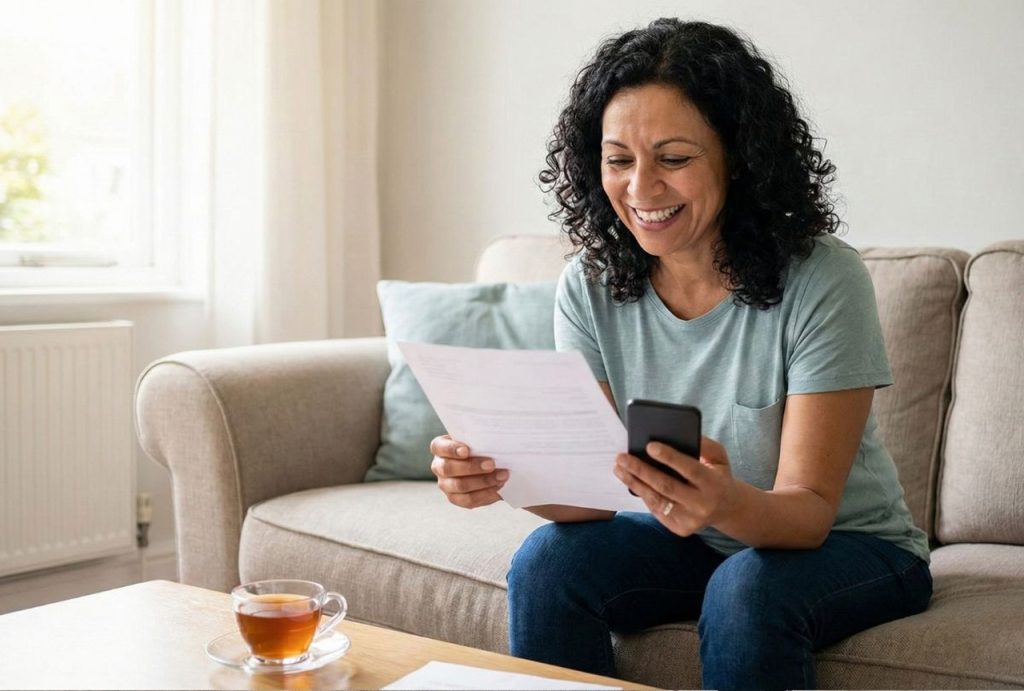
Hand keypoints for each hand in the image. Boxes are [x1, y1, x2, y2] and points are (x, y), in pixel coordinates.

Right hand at [429, 434, 508, 508]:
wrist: (486, 462)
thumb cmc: (480, 446)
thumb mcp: (477, 438)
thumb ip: (480, 438)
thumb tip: (495, 441)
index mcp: (440, 447)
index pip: (439, 447)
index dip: (451, 449)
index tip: (466, 451)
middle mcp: (439, 466)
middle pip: (448, 468)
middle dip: (472, 467)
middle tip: (492, 464)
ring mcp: (445, 484)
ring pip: (460, 486)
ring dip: (483, 481)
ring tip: (502, 476)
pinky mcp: (456, 498)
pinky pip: (469, 500)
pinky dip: (486, 494)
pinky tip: (499, 488)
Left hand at [613, 436, 737, 535]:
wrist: (727, 509)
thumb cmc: (718, 475)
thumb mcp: (719, 458)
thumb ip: (704, 445)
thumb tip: (677, 434)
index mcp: (715, 485)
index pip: (690, 470)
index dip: (670, 458)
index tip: (649, 446)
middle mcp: (703, 505)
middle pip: (667, 486)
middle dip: (641, 471)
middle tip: (622, 457)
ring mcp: (690, 520)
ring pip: (657, 500)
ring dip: (634, 483)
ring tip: (619, 468)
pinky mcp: (680, 529)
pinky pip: (656, 510)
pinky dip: (642, 494)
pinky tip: (631, 481)